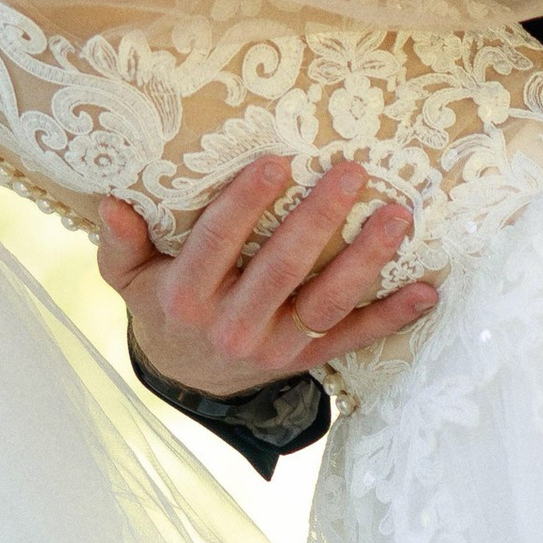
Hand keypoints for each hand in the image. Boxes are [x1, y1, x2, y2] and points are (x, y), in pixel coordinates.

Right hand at [99, 153, 437, 396]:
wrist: (188, 381)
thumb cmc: (162, 308)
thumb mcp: (128, 280)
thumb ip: (121, 242)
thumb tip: (113, 201)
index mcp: (188, 298)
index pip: (217, 244)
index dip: (245, 204)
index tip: (275, 160)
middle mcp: (234, 325)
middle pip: (281, 269)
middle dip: (317, 219)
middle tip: (350, 171)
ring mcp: (277, 346)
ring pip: (326, 303)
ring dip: (366, 261)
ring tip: (398, 216)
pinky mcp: (308, 359)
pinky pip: (355, 339)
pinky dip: (393, 317)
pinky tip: (428, 291)